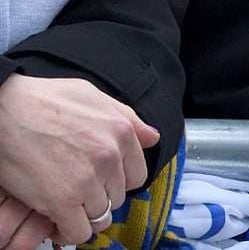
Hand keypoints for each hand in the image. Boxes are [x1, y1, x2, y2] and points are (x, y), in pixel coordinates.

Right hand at [0, 75, 152, 246]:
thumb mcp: (92, 96)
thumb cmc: (42, 101)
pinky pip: (78, 232)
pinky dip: (69, 231)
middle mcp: (110, 157)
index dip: (117, 181)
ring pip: (100, 216)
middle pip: (117, 197)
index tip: (100, 182)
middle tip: (77, 191)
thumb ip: (127, 118)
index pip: (137, 175)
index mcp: (121, 132)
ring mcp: (87, 180)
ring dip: (84, 215)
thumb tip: (152, 137)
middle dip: (99, 197)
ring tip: (66, 205)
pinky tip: (57, 220)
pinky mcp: (62, 201)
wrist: (3, 111)